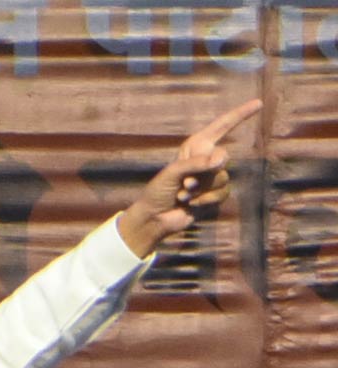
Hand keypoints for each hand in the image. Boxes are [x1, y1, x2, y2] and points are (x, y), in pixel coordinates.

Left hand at [117, 98, 262, 257]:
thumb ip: (197, 163)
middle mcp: (206, 159)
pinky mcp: (215, 195)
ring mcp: (212, 177)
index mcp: (195, 146)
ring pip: (222, 177)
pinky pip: (223, 193)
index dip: (240, 115)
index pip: (221, 126)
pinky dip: (206, 200)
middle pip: (223, 157)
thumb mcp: (173, 172)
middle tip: (185, 184)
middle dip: (204, 172)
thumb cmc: (158, 191)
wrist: (155, 218)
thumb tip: (222, 159)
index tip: (259, 103)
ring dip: (201, 189)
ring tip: (183, 195)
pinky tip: (191, 205)